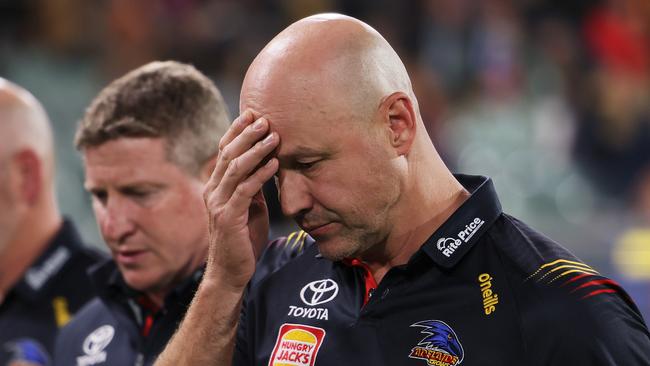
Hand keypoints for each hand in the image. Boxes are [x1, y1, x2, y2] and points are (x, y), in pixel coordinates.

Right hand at [203, 110, 278, 289]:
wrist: (230, 273)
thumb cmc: (242, 239)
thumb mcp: (249, 206)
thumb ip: (252, 185)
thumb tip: (266, 162)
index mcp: (216, 186)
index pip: (224, 151)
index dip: (236, 131)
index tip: (252, 113)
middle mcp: (213, 191)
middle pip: (228, 154)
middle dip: (246, 134)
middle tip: (264, 118)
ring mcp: (219, 204)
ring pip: (235, 168)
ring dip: (255, 150)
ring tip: (273, 135)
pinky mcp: (229, 218)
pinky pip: (246, 190)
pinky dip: (261, 174)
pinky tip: (275, 163)